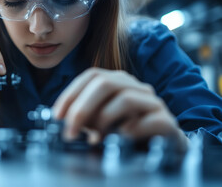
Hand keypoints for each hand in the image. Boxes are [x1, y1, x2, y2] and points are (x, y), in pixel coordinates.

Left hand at [52, 68, 187, 147]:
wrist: (162, 147)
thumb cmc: (125, 132)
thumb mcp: (100, 122)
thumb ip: (85, 116)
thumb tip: (63, 121)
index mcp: (117, 81)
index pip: (91, 76)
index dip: (70, 94)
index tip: (57, 116)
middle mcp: (135, 86)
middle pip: (105, 83)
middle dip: (82, 108)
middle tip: (70, 132)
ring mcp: (152, 102)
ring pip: (125, 99)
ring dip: (104, 120)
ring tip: (96, 138)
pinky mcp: (167, 121)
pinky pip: (149, 121)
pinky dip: (130, 131)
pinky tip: (121, 139)